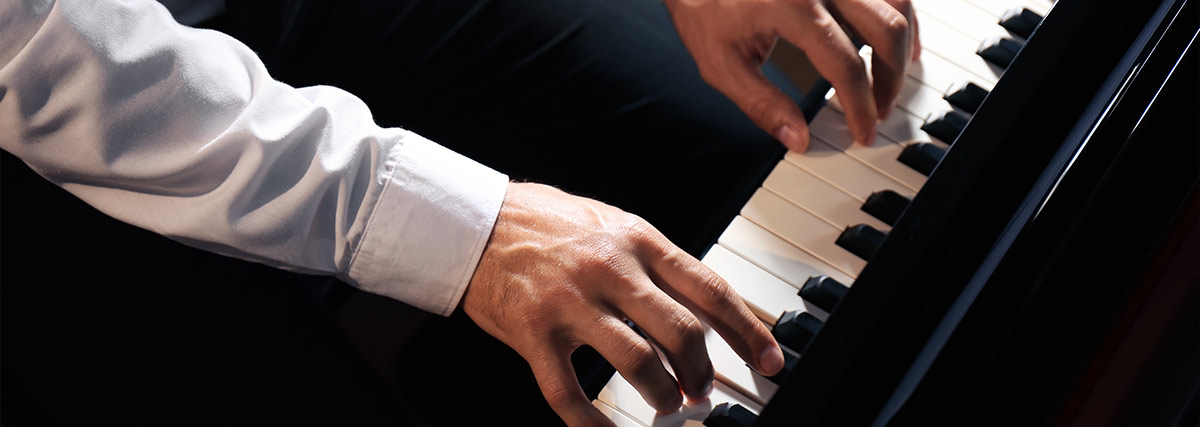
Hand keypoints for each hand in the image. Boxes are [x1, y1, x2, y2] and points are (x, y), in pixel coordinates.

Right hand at [461, 183, 783, 425]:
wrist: (477, 221)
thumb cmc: (547, 222)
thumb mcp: (613, 224)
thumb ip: (655, 262)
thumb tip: (704, 306)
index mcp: (638, 240)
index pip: (710, 291)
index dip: (748, 332)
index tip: (768, 359)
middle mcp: (611, 269)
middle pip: (682, 333)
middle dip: (702, 374)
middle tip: (702, 390)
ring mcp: (571, 302)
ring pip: (637, 364)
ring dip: (662, 396)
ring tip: (666, 405)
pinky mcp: (534, 332)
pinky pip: (569, 392)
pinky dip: (592, 423)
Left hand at [666, 0, 920, 151]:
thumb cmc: (702, 6)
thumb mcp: (721, 63)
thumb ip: (762, 104)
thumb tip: (797, 139)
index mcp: (791, 6)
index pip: (845, 64)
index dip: (859, 105)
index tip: (861, 131)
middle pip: (886, 30)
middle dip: (890, 79)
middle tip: (878, 110)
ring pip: (898, 1)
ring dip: (903, 43)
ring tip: (891, 79)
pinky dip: (897, 13)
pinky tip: (892, 38)